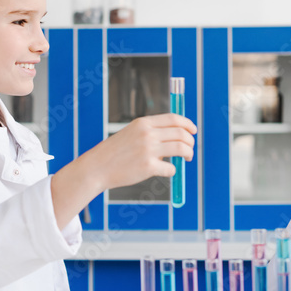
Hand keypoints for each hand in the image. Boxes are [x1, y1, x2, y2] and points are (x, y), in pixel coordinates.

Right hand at [51, 114, 195, 228]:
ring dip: (188, 154)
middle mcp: (147, 134)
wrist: (97, 167)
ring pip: (181, 148)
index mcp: (143, 123)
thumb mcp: (131, 133)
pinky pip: (170, 168)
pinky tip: (166, 171)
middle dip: (190, 141)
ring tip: (186, 158)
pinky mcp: (148, 167)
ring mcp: (148, 150)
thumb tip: (176, 136)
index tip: (193, 131)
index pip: (174, 119)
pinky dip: (172, 170)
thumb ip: (151, 132)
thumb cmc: (115, 152)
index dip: (187, 124)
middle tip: (190, 149)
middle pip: (181, 133)